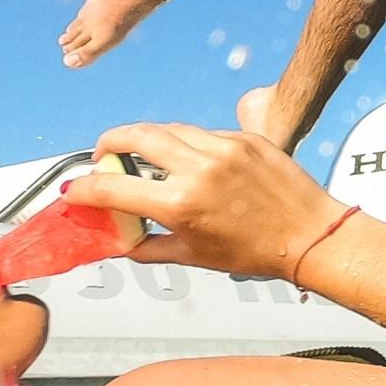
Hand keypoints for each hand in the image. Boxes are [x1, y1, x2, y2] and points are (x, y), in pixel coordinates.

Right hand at [64, 121, 345, 283]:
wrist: (310, 234)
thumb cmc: (255, 252)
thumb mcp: (195, 256)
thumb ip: (151, 247)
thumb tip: (122, 242)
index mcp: (181, 204)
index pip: (114, 189)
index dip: (86, 189)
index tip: (75, 190)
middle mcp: (199, 169)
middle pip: (136, 135)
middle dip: (111, 141)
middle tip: (103, 154)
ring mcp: (223, 147)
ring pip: (169, 129)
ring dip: (148, 138)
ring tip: (142, 153)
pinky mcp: (245, 137)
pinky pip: (203, 133)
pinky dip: (187, 143)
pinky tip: (188, 159)